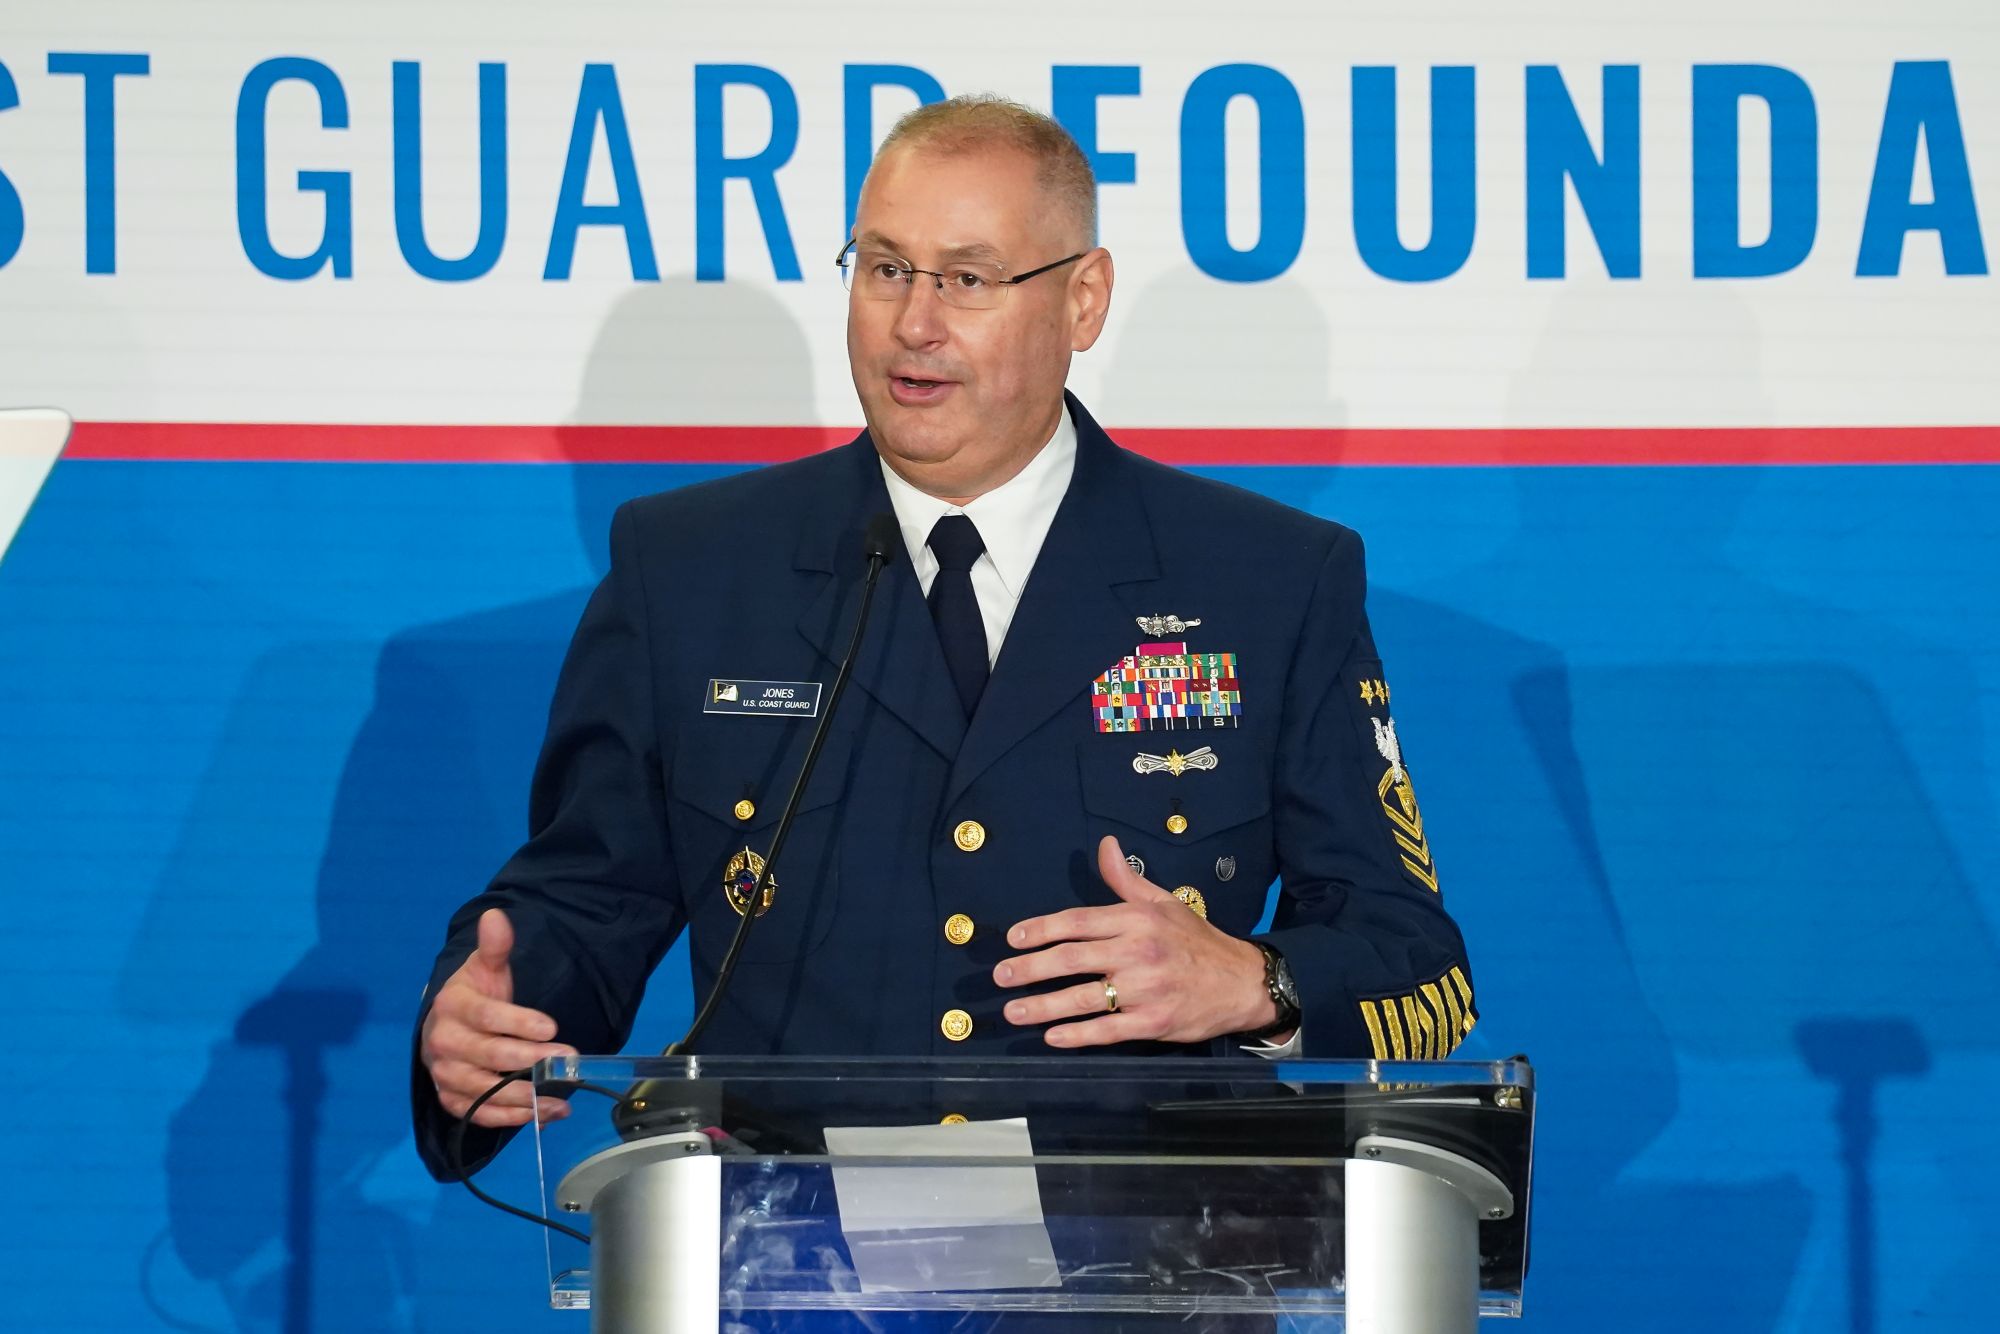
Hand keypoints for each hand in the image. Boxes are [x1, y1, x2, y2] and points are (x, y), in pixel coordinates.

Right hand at [421, 908, 575, 1127]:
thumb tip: (496, 916)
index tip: (552, 1026)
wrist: (446, 1023)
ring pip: (485, 1091)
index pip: (486, 1017)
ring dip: (526, 1098)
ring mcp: (445, 1075)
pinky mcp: (451, 1099)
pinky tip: (543, 1116)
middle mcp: (443, 1043)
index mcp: (452, 1007)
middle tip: (569, 1060)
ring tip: (563, 1099)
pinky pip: (478, 1114)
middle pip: (489, 1055)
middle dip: (531, 1059)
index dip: (518, 1022)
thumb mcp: (485, 967)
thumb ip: (495, 947)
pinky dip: (510, 1119)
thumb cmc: (474, 994)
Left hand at [995, 836, 1280, 1046]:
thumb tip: (1105, 845)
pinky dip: (1077, 1035)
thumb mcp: (1164, 902)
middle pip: (1072, 959)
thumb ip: (1126, 879)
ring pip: (1083, 998)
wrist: (1242, 982)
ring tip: (1014, 1011)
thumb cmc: (1197, 940)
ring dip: (1043, 1006)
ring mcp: (1144, 990)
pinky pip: (1107, 1030)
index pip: (1078, 921)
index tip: (1013, 939)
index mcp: (1136, 920)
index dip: (1041, 929)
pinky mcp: (1152, 1023)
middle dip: (1030, 968)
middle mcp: (1137, 952)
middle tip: (1001, 976)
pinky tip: (1052, 1036)